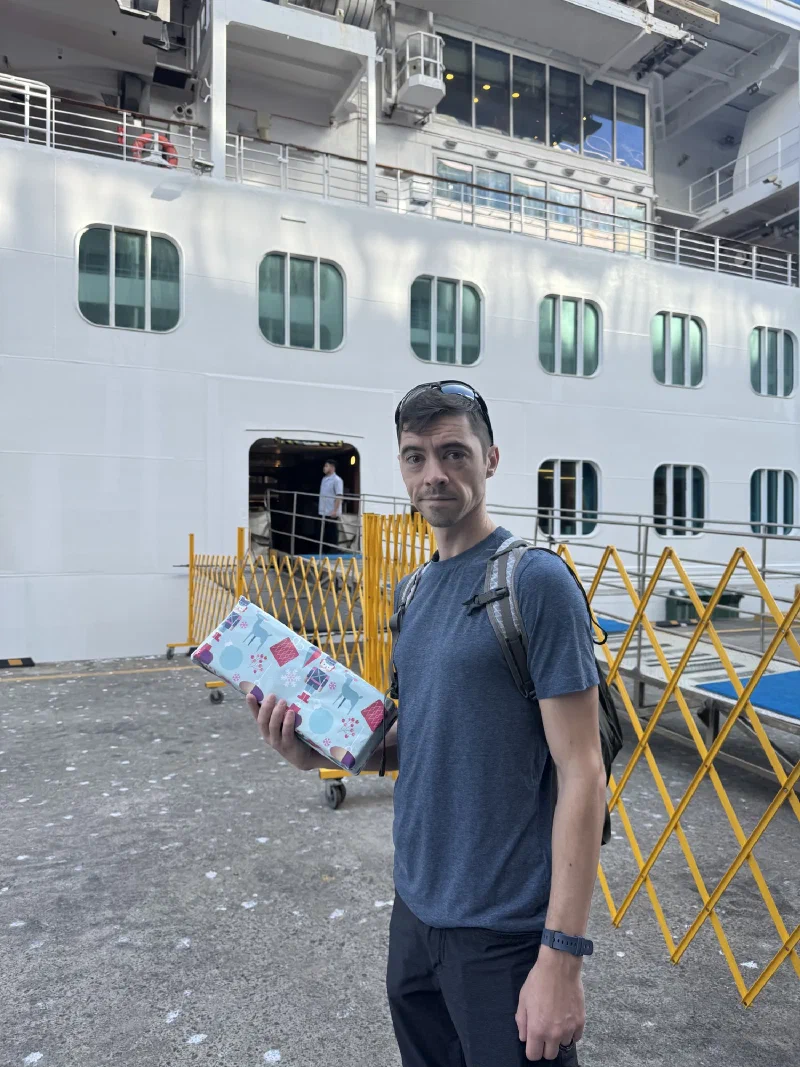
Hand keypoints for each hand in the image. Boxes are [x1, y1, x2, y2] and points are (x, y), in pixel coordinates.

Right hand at [247, 692, 312, 770]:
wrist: (303, 755)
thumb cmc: (293, 733)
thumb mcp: (284, 721)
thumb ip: (281, 710)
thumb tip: (282, 690)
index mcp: (265, 728)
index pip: (256, 715)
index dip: (252, 705)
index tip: (250, 694)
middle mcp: (268, 735)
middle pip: (262, 720)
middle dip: (266, 707)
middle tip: (272, 695)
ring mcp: (277, 741)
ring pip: (273, 726)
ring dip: (277, 713)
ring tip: (282, 701)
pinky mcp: (288, 745)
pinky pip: (286, 732)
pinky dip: (288, 722)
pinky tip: (291, 713)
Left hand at [515, 946, 584, 1060]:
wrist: (559, 967)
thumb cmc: (538, 981)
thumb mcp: (523, 1000)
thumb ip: (521, 1022)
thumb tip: (524, 1037)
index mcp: (537, 1029)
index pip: (533, 1055)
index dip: (531, 1050)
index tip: (532, 1042)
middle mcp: (554, 1034)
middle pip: (550, 1055)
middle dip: (545, 1047)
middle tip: (544, 1032)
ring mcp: (569, 1029)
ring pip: (563, 1045)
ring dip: (558, 1038)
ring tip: (555, 1021)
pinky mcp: (580, 1022)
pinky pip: (576, 1037)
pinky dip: (570, 1032)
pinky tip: (566, 1019)